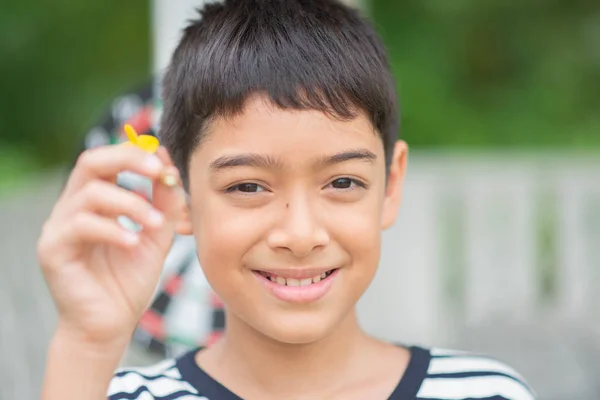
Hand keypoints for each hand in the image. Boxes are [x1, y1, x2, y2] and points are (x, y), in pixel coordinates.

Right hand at [37, 145, 185, 346]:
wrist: (110, 325)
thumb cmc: (130, 280)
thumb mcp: (157, 236)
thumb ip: (165, 204)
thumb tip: (170, 167)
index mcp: (95, 200)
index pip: (107, 159)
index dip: (135, 152)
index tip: (165, 162)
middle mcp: (72, 207)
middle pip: (90, 161)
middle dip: (128, 160)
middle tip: (159, 171)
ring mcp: (58, 227)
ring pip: (90, 194)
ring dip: (132, 205)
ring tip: (157, 225)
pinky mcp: (52, 250)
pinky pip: (80, 226)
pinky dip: (113, 230)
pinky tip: (134, 244)